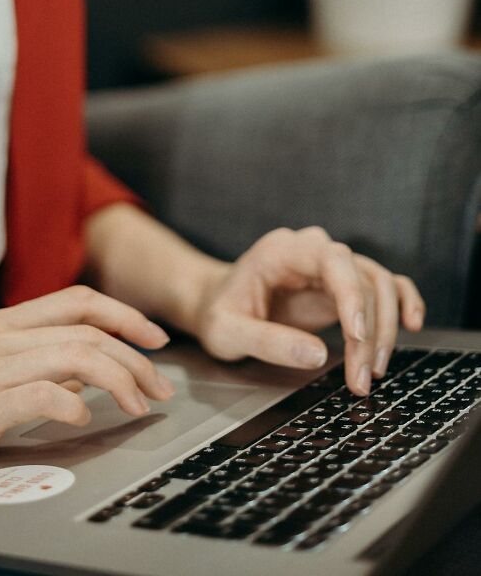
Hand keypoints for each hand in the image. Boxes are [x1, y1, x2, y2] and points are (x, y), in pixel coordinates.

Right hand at [0, 286, 173, 487]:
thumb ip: (40, 358)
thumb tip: (92, 364)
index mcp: (4, 321)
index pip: (79, 301)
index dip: (125, 316)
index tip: (155, 339)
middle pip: (88, 332)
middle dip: (135, 358)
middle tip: (160, 387)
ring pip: (75, 356)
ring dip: (119, 381)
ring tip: (138, 406)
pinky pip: (42, 395)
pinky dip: (74, 404)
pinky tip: (85, 418)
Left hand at [192, 226, 424, 395]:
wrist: (215, 304)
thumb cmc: (218, 313)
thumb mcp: (227, 332)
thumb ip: (266, 341)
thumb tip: (317, 354)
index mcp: (282, 250)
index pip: (333, 259)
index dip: (352, 295)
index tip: (356, 337)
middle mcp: (311, 251)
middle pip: (362, 276)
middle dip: (369, 329)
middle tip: (361, 377)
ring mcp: (329, 267)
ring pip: (378, 284)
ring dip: (384, 328)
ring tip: (371, 371)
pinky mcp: (341, 286)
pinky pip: (383, 285)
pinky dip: (402, 301)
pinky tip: (412, 324)